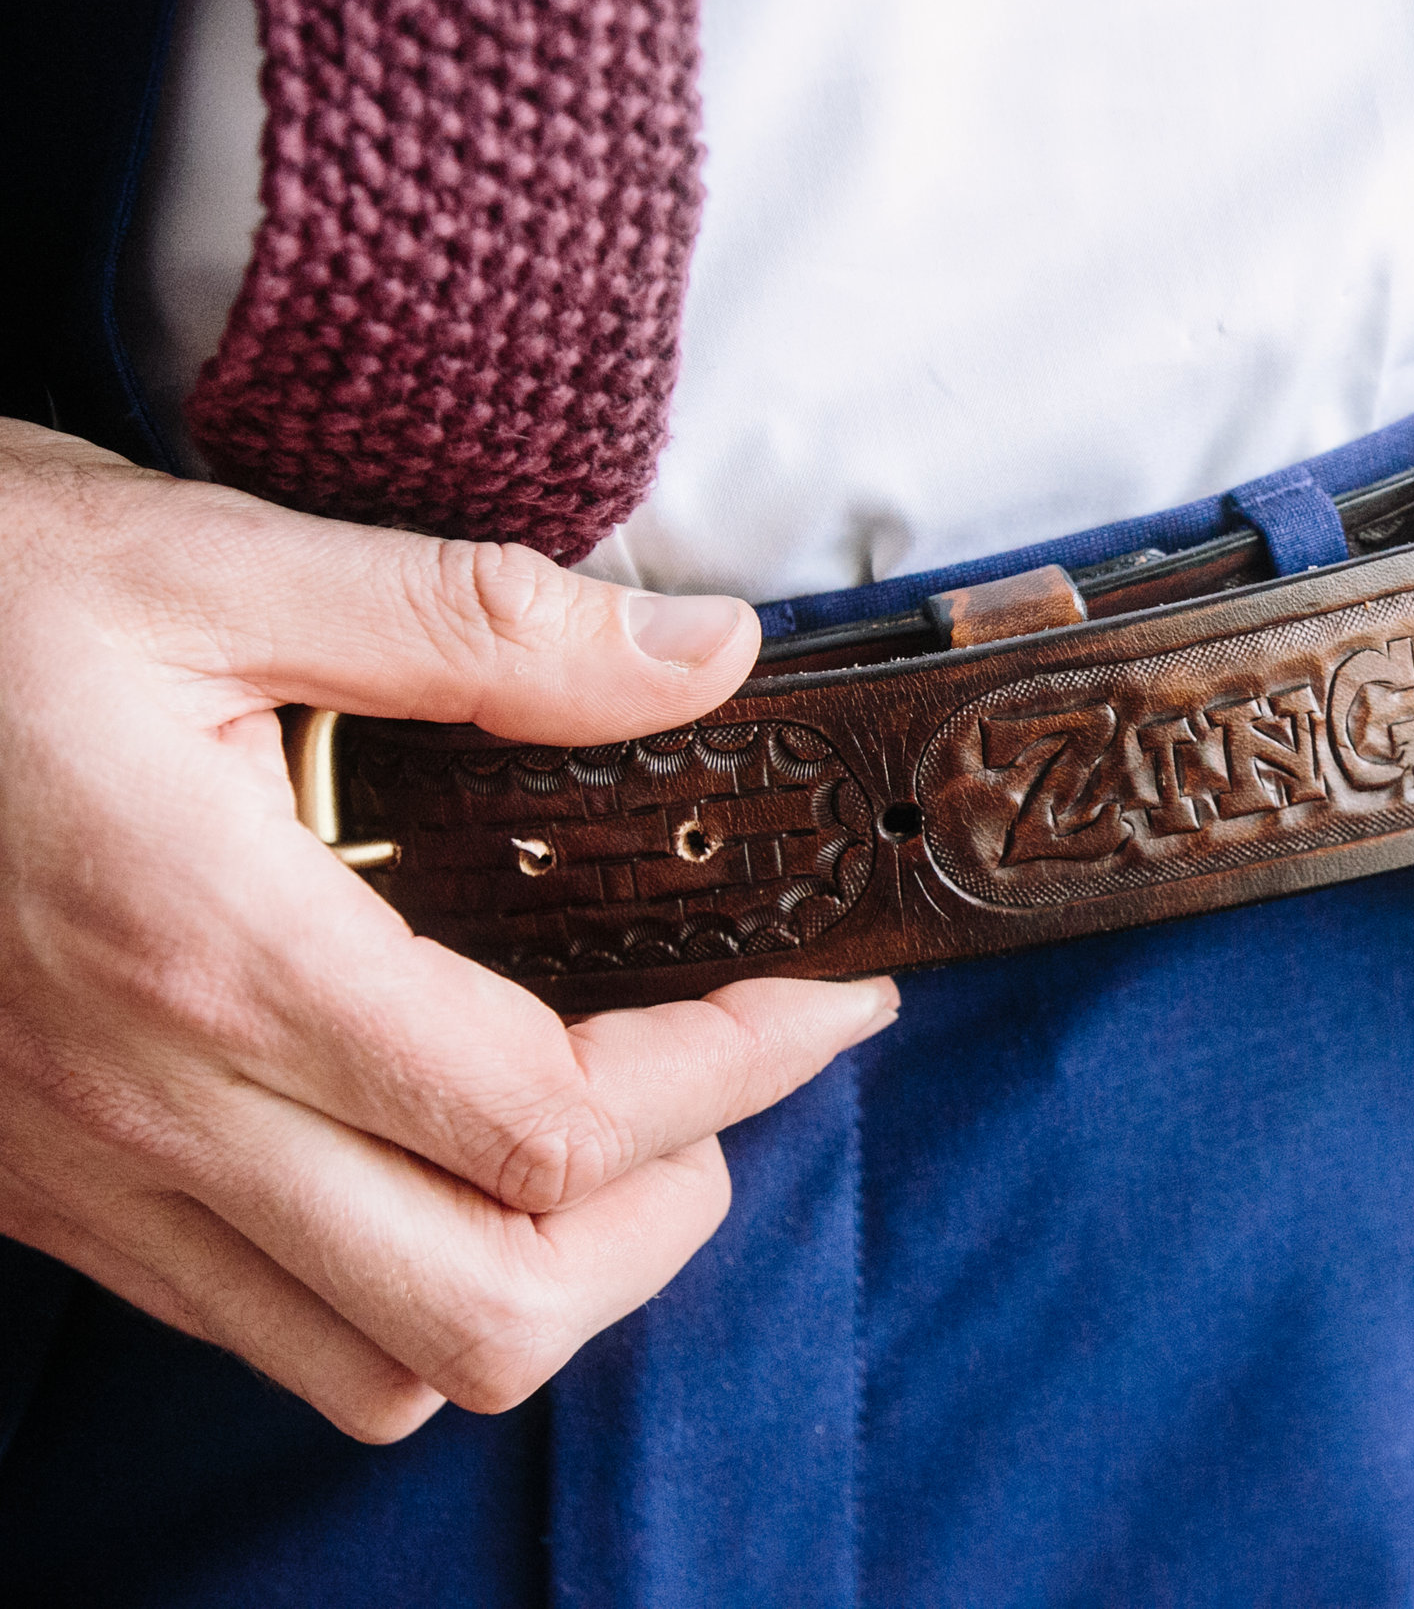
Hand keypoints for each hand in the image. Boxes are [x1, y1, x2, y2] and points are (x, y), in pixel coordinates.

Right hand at [0, 422, 896, 1440]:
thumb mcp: (202, 561)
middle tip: (724, 1076)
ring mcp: (98, 1181)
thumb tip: (704, 653)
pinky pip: (266, 1332)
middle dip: (665, 1219)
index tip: (823, 997)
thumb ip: (478, 620)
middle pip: (490, 1309)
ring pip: (378, 1367)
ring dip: (541, 1281)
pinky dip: (403, 1291)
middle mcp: (161, 1111)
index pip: (555, 1119)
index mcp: (220, 954)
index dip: (737, 1071)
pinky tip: (438, 1159)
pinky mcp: (57, 1196)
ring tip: (608, 1141)